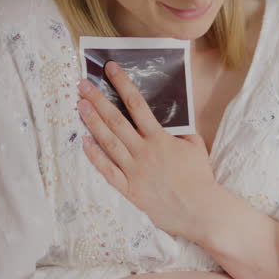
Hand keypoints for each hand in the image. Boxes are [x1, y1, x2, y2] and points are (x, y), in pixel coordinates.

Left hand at [77, 61, 219, 241]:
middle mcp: (143, 151)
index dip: (123, 84)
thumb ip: (182, 130)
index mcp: (160, 138)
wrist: (199, 210)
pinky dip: (95, 156)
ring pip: (108, 142)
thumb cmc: (199, 177)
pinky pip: (107, 170)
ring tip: (79, 105)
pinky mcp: (129, 189)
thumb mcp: (195, 146)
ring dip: (92, 122)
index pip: (137, 105)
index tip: (111, 69)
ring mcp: (134, 171)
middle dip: (98, 100)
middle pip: (116, 120)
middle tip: (83, 84)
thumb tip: (169, 117)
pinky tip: (84, 141)